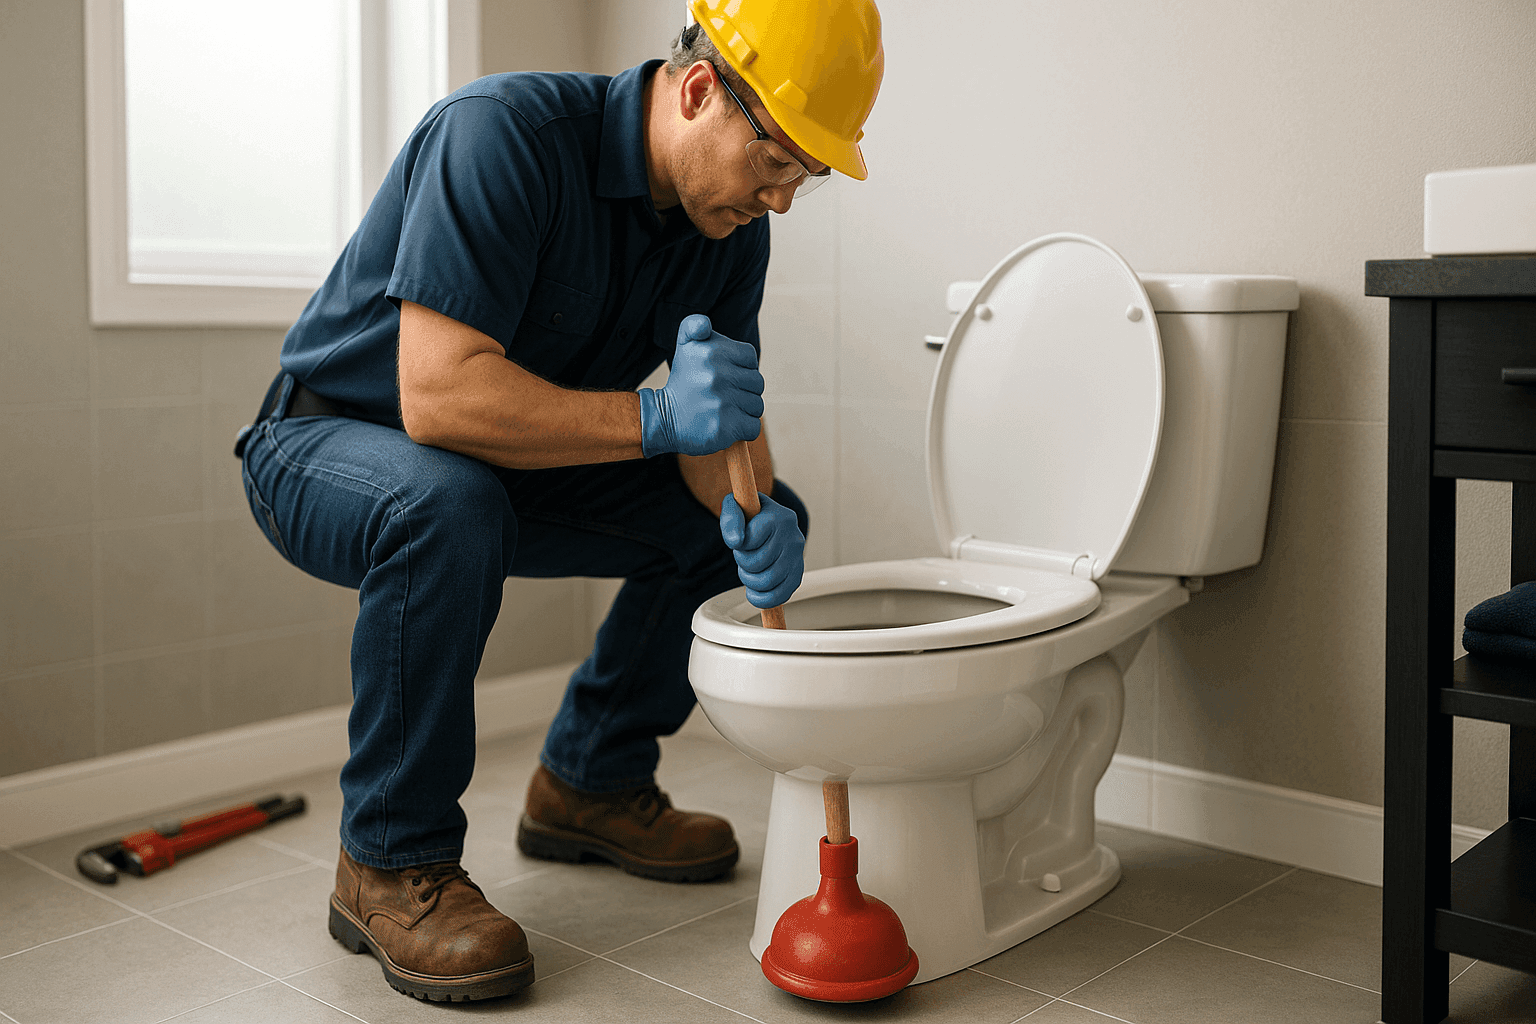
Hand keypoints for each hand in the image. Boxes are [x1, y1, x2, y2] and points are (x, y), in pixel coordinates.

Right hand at [638, 314, 763, 456]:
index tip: (723, 375)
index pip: (750, 358)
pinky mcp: (726, 426)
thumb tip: (704, 325)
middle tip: (721, 395)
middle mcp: (718, 374)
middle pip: (757, 382)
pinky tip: (725, 424)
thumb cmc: (683, 382)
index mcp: (712, 351)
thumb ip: (694, 325)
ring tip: (721, 410)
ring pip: (756, 405)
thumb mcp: (685, 346)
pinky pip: (753, 427)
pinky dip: (742, 429)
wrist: (662, 419)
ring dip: (743, 410)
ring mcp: (723, 402)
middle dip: (743, 390)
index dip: (741, 367)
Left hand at [719, 493, 804, 608]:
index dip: (738, 544)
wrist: (767, 520)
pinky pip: (779, 596)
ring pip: (767, 582)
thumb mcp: (735, 507)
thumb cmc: (750, 515)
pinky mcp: (797, 575)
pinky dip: (762, 598)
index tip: (742, 538)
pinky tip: (755, 588)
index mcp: (780, 517)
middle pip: (757, 563)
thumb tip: (735, 541)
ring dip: (750, 580)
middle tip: (745, 554)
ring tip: (750, 569)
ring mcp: (798, 558)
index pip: (749, 541)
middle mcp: (793, 537)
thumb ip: (731, 519)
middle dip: (742, 562)